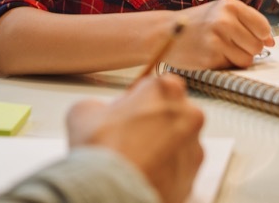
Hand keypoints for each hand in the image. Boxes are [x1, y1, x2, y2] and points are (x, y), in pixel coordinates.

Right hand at [67, 74, 204, 202]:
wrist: (114, 193)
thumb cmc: (102, 150)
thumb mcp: (83, 112)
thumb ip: (99, 105)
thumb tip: (99, 113)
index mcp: (165, 89)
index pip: (155, 86)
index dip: (138, 101)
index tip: (126, 114)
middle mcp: (189, 113)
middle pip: (171, 112)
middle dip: (154, 122)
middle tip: (130, 138)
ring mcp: (195, 145)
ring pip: (178, 140)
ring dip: (162, 147)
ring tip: (136, 160)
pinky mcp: (194, 173)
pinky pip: (180, 167)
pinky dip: (166, 170)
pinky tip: (145, 174)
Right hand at [168, 0, 273, 68]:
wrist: (165, 32)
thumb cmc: (196, 22)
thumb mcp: (221, 12)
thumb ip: (247, 22)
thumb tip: (270, 41)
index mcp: (230, 6)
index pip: (263, 26)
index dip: (263, 36)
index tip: (258, 39)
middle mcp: (224, 20)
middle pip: (257, 45)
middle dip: (249, 49)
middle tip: (232, 44)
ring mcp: (217, 40)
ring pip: (247, 59)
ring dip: (238, 58)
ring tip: (222, 49)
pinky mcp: (210, 58)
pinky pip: (232, 67)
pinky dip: (226, 64)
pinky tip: (212, 55)